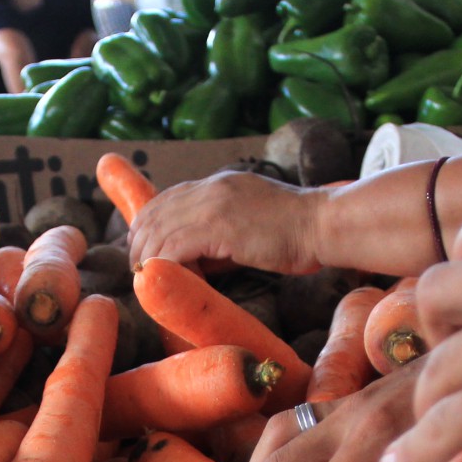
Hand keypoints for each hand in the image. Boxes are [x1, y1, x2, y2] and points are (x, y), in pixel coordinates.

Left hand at [128, 171, 326, 273]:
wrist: (324, 225)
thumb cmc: (299, 234)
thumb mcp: (252, 225)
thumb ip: (222, 236)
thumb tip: (197, 261)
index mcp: (220, 184)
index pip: (168, 197)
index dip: (149, 223)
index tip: (143, 247)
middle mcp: (213, 187)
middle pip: (156, 211)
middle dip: (140, 241)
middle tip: (137, 267)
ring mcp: (215, 204)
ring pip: (160, 229)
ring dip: (148, 256)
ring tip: (146, 278)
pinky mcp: (220, 226)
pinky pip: (175, 246)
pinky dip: (164, 264)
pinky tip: (163, 278)